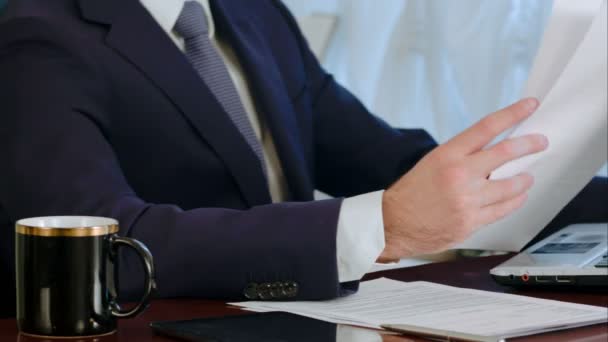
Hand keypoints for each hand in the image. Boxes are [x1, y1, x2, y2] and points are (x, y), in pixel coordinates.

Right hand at [379, 98, 547, 261]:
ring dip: (524, 178)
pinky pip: (504, 209)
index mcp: (448, 155)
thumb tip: (494, 153)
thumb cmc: (411, 193)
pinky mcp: (471, 221)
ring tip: (527, 177)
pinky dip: (515, 201)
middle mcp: (459, 175)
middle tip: (540, 141)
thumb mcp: (432, 164)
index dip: (513, 113)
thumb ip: (462, 157)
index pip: (487, 127)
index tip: (529, 106)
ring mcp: (467, 200)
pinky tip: (517, 196)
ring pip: (511, 185)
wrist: (393, 223)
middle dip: (530, 144)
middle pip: (506, 153)